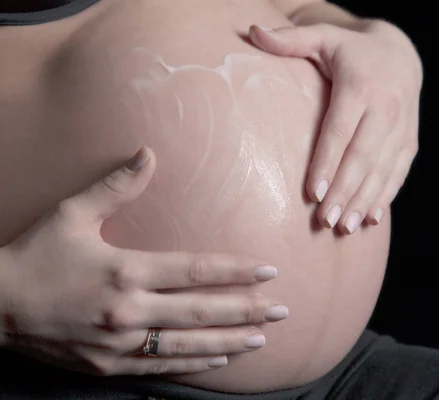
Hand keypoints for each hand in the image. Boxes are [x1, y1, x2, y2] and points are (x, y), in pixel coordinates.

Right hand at [0, 146, 287, 375]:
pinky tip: (219, 360)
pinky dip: (194, 364)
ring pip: (188, 345)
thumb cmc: (35, 255)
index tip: (267, 271)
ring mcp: (119, 343)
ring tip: (262, 338)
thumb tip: (148, 154)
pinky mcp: (108, 365)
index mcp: (125, 270)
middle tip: (282, 310)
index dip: (235, 271)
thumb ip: (116, 186)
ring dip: (230, 341)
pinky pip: (161, 367)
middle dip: (247, 310)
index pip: (195, 271)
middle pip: (202, 311)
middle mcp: (129, 310)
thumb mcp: (72, 214)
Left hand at [249, 20, 421, 233]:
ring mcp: (402, 128)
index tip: (312, 193)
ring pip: (383, 170)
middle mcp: (386, 108)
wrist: (402, 53)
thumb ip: (290, 40)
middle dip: (344, 192)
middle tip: (325, 220)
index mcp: (361, 87)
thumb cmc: (351, 51)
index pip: (340, 130)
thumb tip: (252, 32)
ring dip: (364, 201)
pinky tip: (370, 218)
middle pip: (363, 157)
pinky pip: (399, 173)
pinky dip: (386, 197)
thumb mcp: (323, 37)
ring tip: (345, 228)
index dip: (327, 163)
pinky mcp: (410, 142)